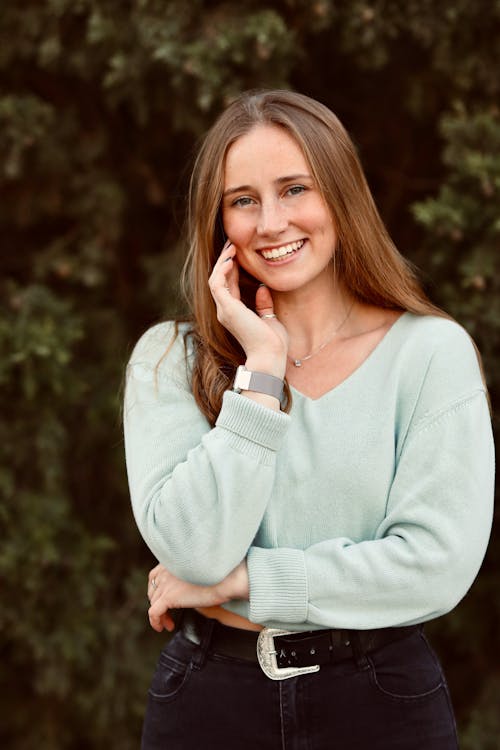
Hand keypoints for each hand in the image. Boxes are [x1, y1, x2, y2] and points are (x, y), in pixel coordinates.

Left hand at [147, 561, 248, 632]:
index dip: (156, 590)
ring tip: (168, 623)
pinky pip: (154, 613)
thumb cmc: (219, 576)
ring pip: (153, 603)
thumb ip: (184, 577)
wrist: (225, 580)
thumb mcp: (196, 572)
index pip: (154, 576)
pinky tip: (163, 627)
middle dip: (157, 604)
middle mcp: (166, 570)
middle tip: (167, 614)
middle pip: (152, 590)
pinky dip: (156, 622)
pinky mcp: (169, 597)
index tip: (162, 600)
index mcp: (172, 561)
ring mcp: (166, 583)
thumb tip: (182, 591)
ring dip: (160, 615)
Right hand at [209, 241, 287, 377]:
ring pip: (216, 279)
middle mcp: (225, 311)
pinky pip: (218, 284)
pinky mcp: (227, 308)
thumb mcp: (269, 319)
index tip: (239, 253)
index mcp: (234, 313)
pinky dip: (222, 271)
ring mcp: (224, 310)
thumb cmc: (272, 342)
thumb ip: (264, 304)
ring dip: (222, 262)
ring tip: (231, 248)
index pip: (229, 285)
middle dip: (224, 260)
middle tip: (232, 244)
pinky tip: (231, 260)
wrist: (270, 355)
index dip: (232, 268)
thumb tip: (263, 288)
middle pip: (219, 279)